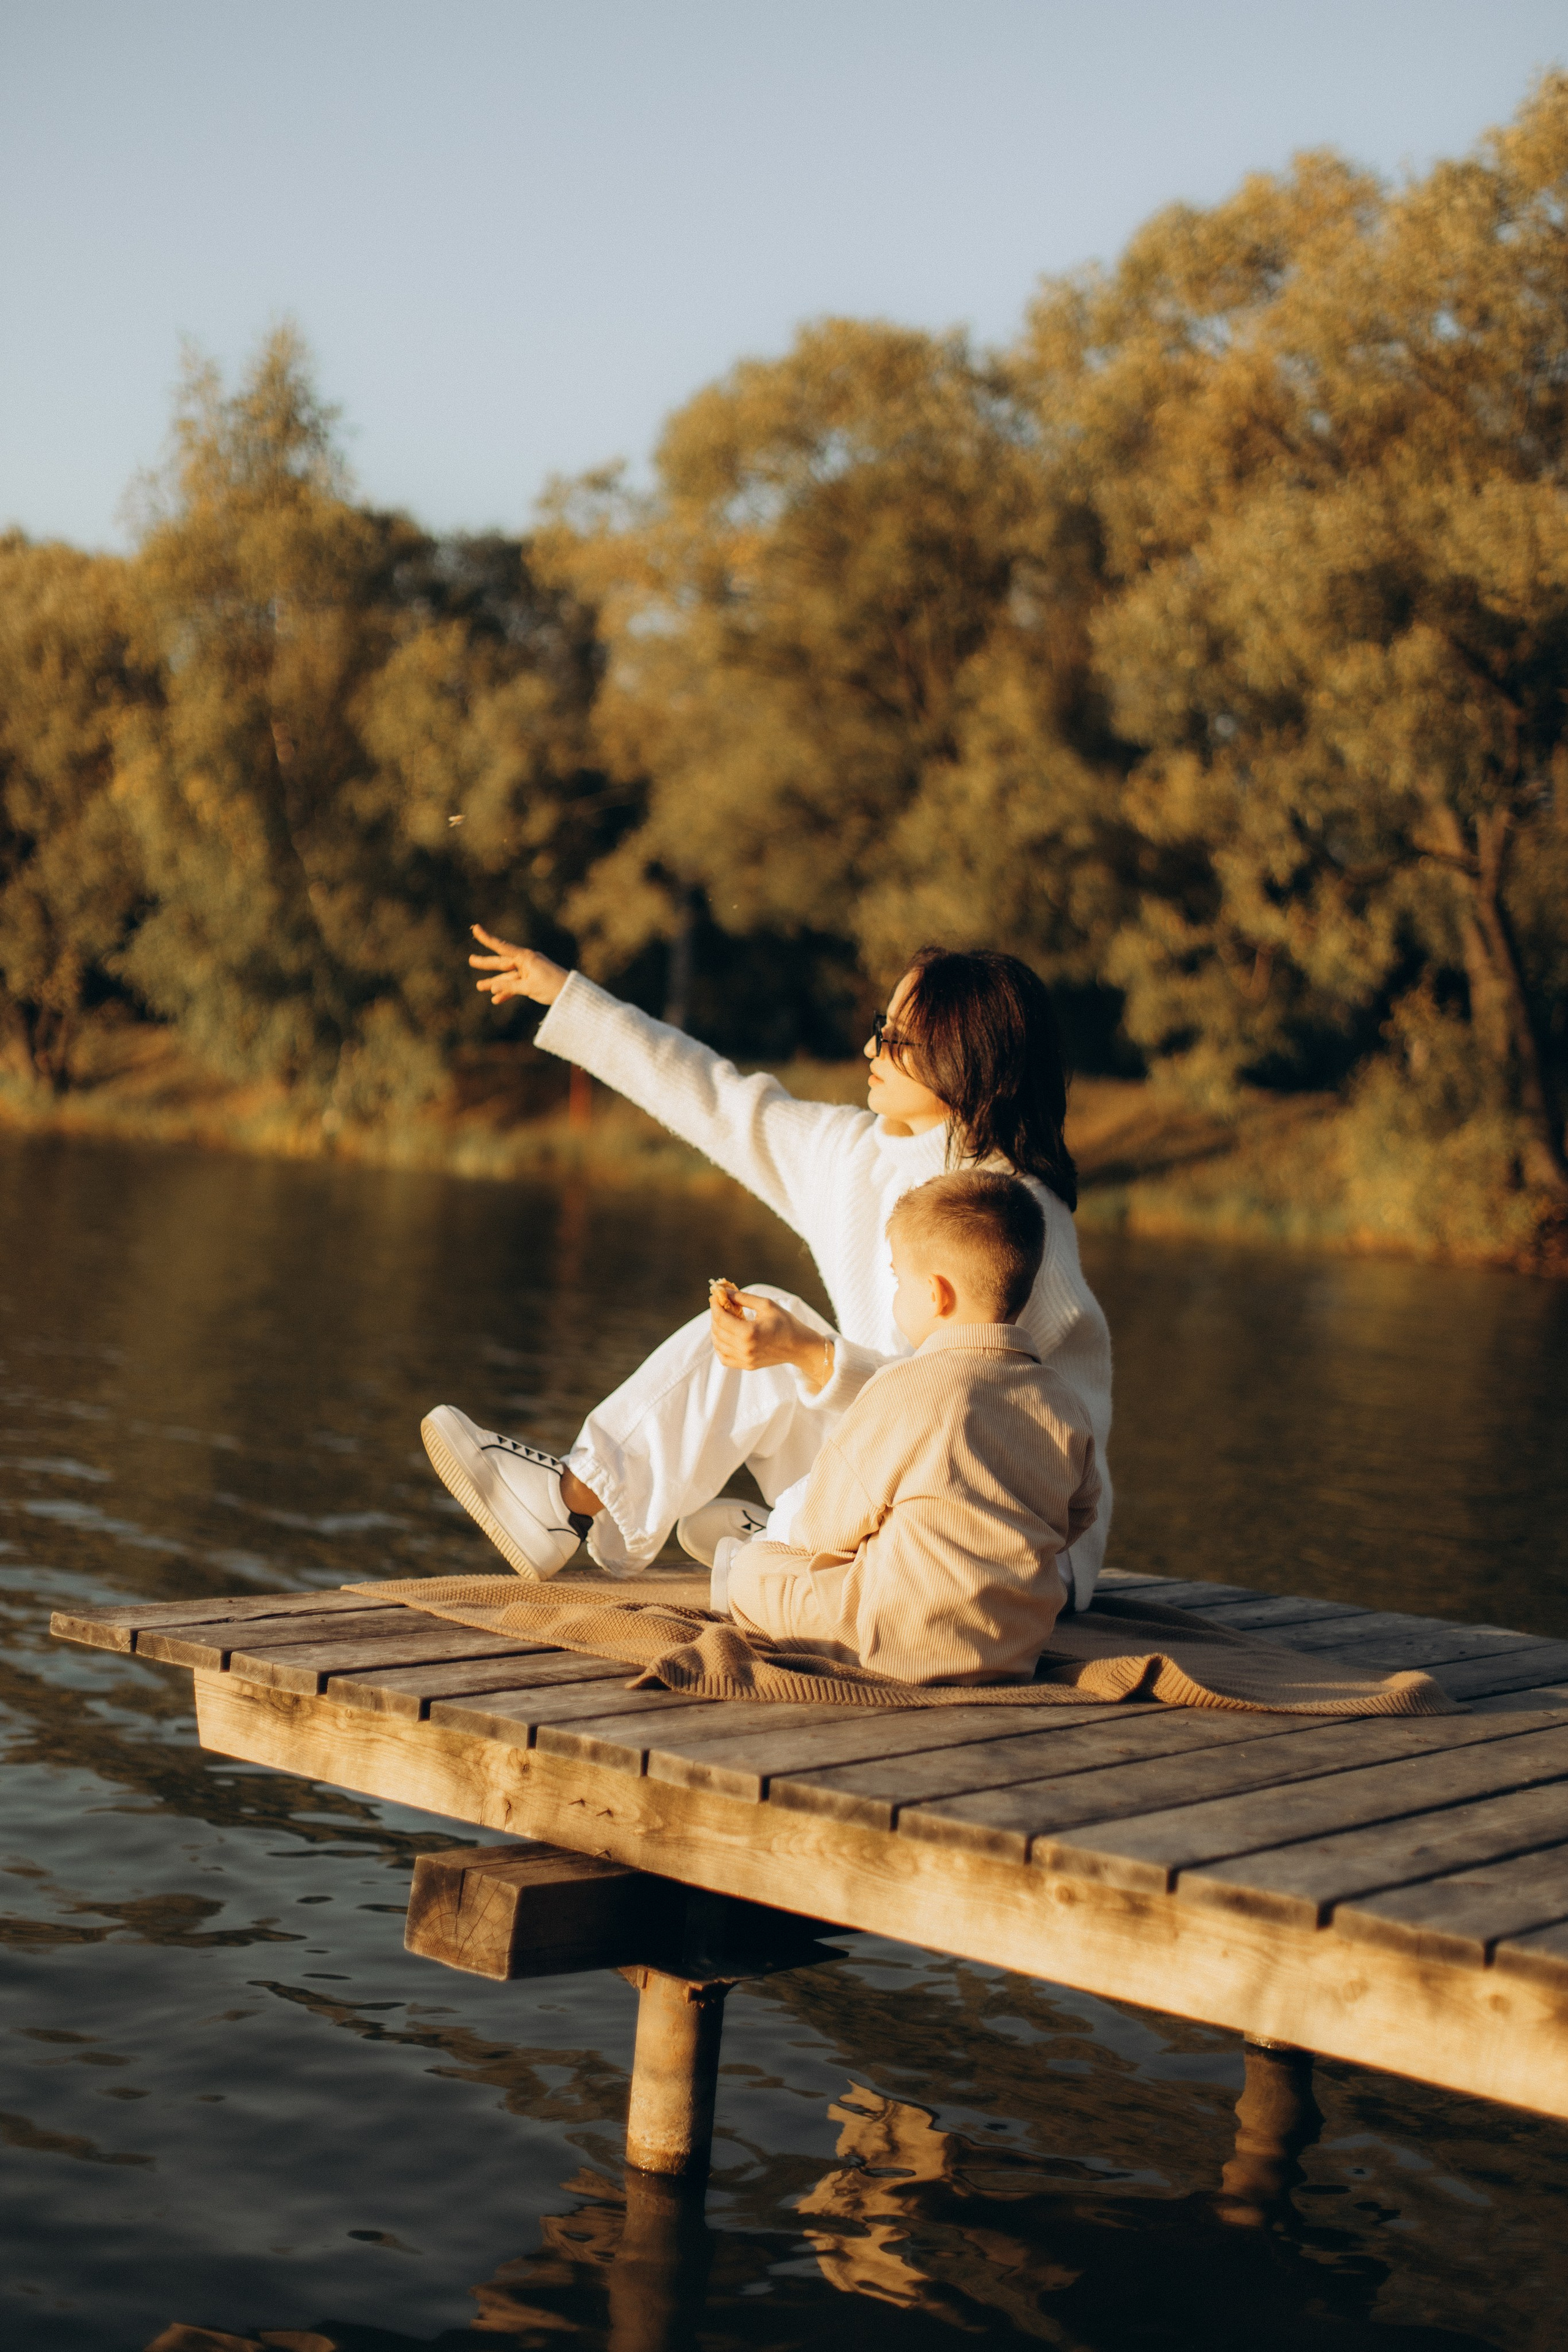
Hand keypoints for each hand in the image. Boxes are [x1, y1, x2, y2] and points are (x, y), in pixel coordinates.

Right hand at [469, 925, 568, 1006]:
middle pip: (502, 962)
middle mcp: (526, 962)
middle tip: (471, 960)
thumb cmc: (552, 987)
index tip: (476, 928)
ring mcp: (529, 971)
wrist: (572, 993)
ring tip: (479, 987)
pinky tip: (496, 1000)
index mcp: (525, 957)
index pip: (501, 947)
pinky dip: (508, 992)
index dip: (487, 938)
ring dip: (495, 983)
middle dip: (486, 963)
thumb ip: (510, 987)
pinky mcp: (533, 981)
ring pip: (508, 977)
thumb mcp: (529, 988)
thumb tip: (492, 988)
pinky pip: (517, 986)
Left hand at [709, 1283, 834, 1392]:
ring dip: (716, 1330)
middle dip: (715, 1315)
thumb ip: (743, 1298)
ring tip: (722, 1318)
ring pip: (718, 1345)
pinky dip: (720, 1346)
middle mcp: (745, 1349)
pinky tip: (724, 1336)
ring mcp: (745, 1360)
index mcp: (749, 1332)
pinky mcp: (747, 1366)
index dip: (715, 1305)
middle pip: (718, 1331)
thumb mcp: (766, 1305)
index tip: (715, 1295)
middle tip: (718, 1304)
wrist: (800, 1347)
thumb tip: (724, 1291)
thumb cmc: (786, 1323)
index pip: (721, 1318)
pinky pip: (724, 1358)